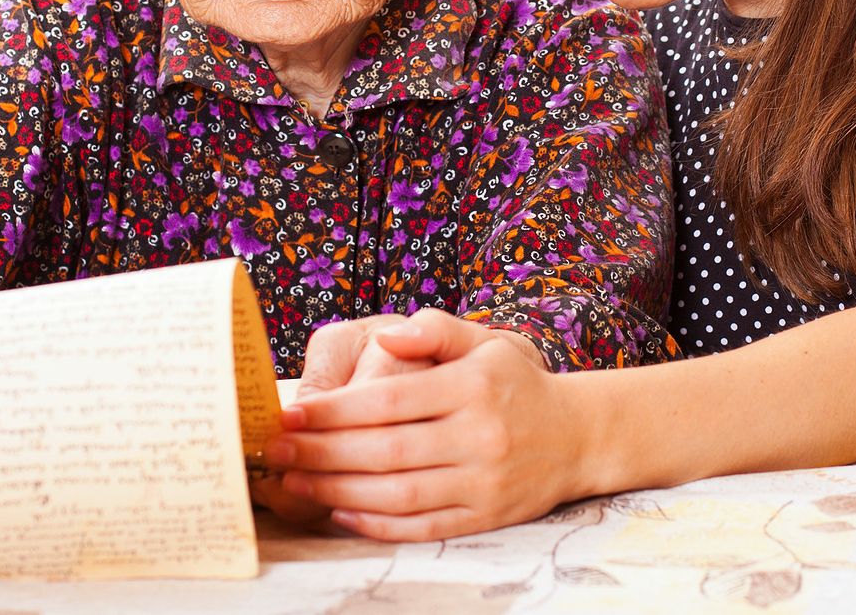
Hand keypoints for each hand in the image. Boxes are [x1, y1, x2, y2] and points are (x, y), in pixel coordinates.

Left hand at [264, 310, 581, 540]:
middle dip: (323, 452)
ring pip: (399, 494)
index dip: (334, 410)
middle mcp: (480, 436)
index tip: (291, 414)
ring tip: (296, 481)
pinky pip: (423, 527)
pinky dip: (378, 524)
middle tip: (277, 451)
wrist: (577, 435)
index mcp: (473, 386)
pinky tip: (341, 511)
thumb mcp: (486, 340)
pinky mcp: (486, 518)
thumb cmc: (516, 382)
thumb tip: (389, 335)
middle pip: (387, 450)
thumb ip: (435, 328)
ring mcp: (484, 482)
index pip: (390, 400)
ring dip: (339, 491)